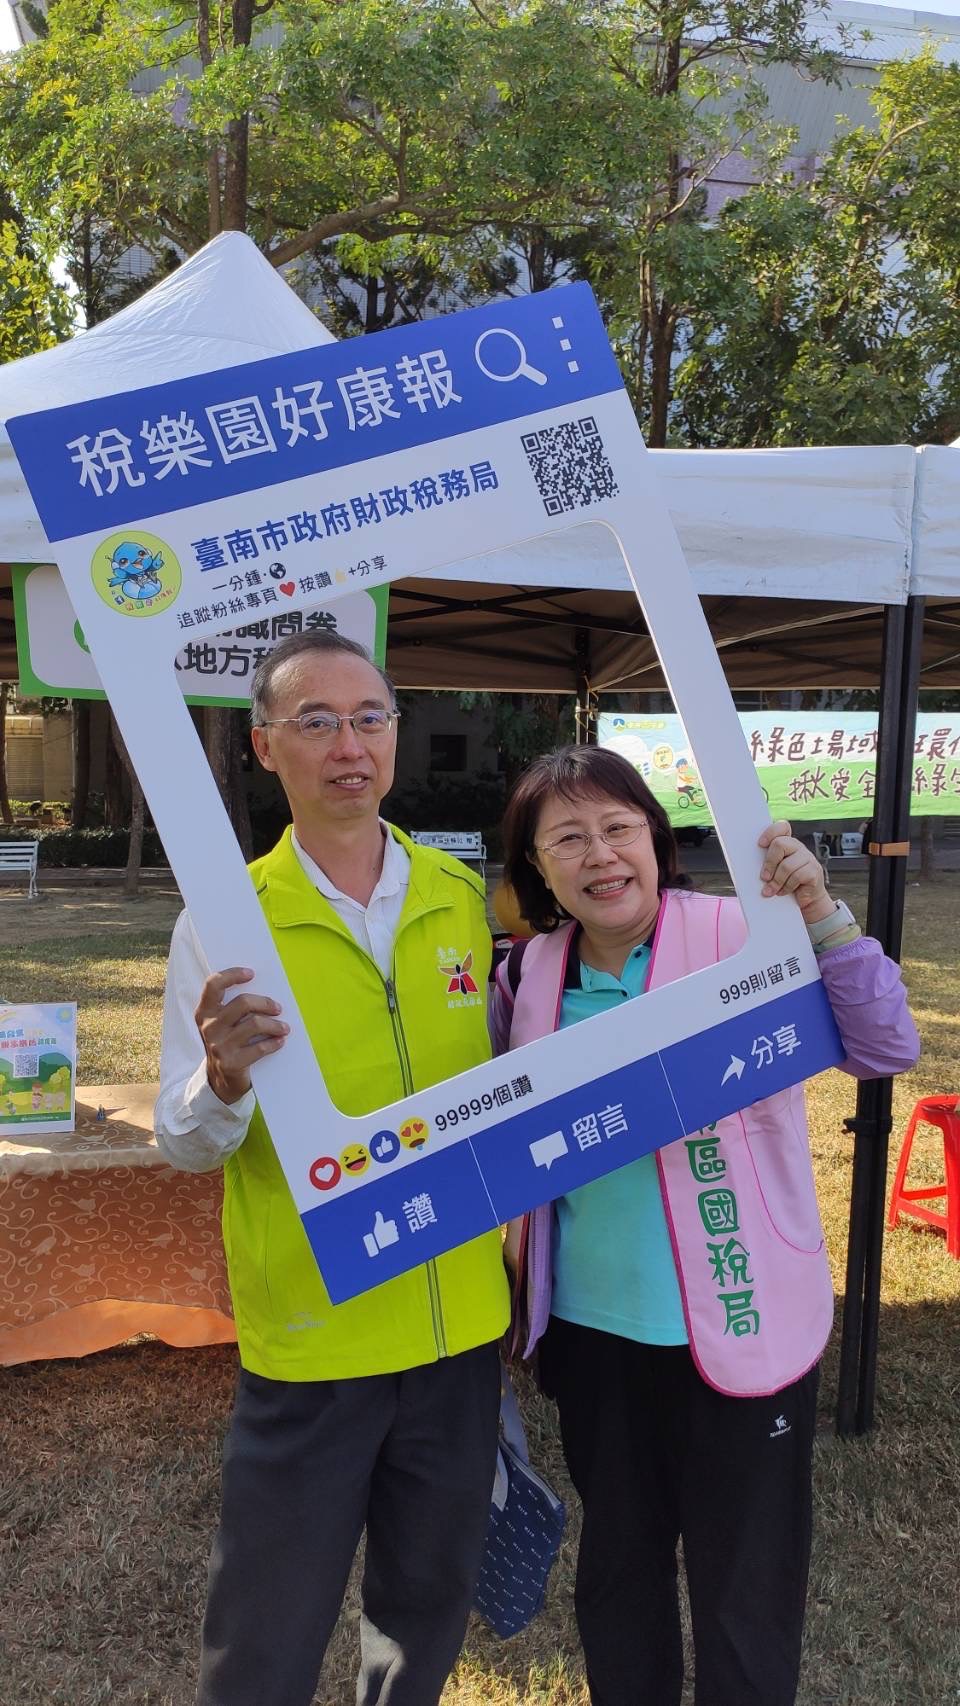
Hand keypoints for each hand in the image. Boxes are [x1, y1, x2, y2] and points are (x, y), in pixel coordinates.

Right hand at [194, 967, 288, 1105]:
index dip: (232, 975)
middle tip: (278, 1008)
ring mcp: (219, 1045)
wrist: (220, 1080)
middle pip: (243, 1003)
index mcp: (204, 1012)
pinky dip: (274, 1043)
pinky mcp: (231, 1062)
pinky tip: (280, 1041)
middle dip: (265, 1003)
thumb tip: (264, 988)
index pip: (213, 985)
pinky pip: (260, 1047)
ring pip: (255, 1024)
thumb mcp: (221, 1023)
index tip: (251, 974)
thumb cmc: (226, 1042)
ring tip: (284, 1028)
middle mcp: (209, 1027)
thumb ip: (233, 1007)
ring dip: (275, 1025)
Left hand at [757, 821, 834, 921]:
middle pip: (780, 844)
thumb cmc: (784, 883)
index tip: (760, 844)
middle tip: (764, 877)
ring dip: (776, 881)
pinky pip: (797, 876)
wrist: (806, 899)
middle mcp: (798, 847)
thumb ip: (765, 864)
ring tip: (770, 891)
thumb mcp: (772, 872)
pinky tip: (783, 892)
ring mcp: (808, 857)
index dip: (770, 832)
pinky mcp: (815, 871)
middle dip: (769, 863)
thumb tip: (748, 867)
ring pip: (787, 865)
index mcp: (786, 843)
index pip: (782, 827)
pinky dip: (787, 887)